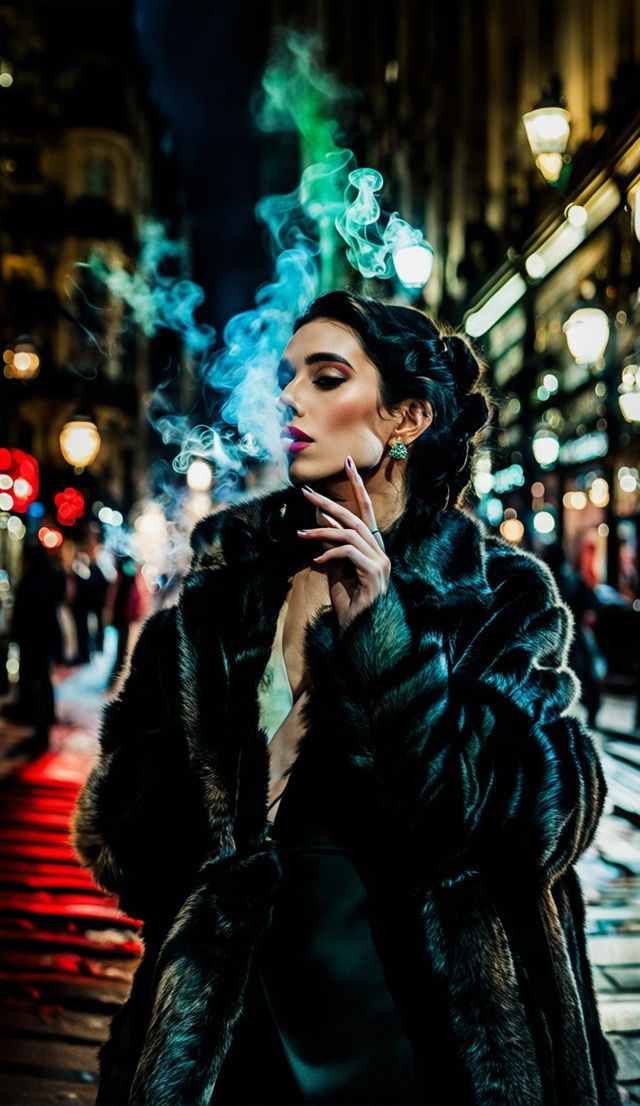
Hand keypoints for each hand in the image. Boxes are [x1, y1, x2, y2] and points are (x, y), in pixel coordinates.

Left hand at [297, 456, 390, 633]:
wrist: (362, 632)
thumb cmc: (350, 604)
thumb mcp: (337, 572)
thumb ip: (333, 549)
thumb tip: (320, 528)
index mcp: (373, 547)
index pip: (365, 510)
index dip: (357, 485)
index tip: (347, 462)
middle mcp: (380, 550)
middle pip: (356, 516)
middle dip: (330, 502)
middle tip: (306, 492)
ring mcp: (380, 562)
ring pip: (350, 533)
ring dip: (322, 532)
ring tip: (300, 535)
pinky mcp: (374, 573)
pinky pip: (348, 553)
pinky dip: (330, 554)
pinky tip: (317, 561)